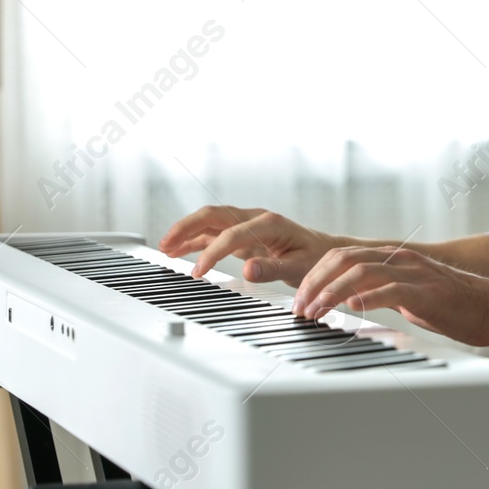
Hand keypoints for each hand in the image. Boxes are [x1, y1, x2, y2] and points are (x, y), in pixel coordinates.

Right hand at [159, 205, 339, 285]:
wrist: (324, 252)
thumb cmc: (316, 258)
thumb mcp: (300, 266)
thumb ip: (273, 268)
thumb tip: (248, 269)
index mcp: (269, 223)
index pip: (232, 235)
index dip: (212, 253)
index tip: (198, 273)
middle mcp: (255, 219)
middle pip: (214, 215)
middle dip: (187, 226)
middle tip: (165, 243)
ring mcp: (247, 226)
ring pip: (210, 222)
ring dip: (186, 231)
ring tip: (164, 246)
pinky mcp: (243, 236)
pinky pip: (214, 234)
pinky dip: (195, 240)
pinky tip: (179, 250)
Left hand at [294, 245, 488, 346]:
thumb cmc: (452, 306)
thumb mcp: (408, 295)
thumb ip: (381, 292)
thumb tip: (351, 300)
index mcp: (393, 258)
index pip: (342, 257)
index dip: (316, 276)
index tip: (301, 299)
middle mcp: (400, 259)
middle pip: (344, 260)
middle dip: (316, 283)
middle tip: (300, 307)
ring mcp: (414, 273)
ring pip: (361, 271)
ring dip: (332, 293)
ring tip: (317, 312)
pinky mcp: (427, 292)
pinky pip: (391, 290)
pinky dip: (367, 297)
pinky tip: (351, 307)